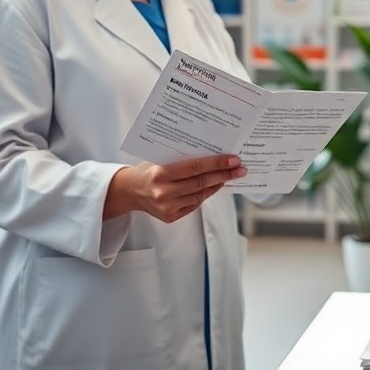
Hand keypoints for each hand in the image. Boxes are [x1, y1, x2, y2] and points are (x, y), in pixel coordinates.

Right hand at [103, 155, 246, 222]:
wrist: (130, 191)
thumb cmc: (147, 169)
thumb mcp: (160, 158)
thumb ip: (182, 158)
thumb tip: (213, 153)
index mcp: (160, 174)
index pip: (194, 167)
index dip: (216, 163)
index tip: (233, 159)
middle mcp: (164, 192)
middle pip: (201, 183)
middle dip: (224, 174)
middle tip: (240, 168)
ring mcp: (168, 207)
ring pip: (200, 195)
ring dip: (218, 184)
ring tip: (232, 175)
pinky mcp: (171, 217)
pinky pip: (195, 204)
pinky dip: (207, 193)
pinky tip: (216, 185)